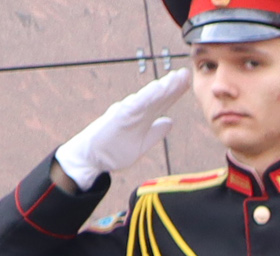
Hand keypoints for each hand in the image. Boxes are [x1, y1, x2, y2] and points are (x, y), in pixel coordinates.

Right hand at [55, 68, 190, 191]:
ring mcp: (127, 113)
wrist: (91, 158)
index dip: (175, 92)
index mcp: (142, 118)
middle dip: (172, 85)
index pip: (162, 103)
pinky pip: (135, 106)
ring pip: (148, 98)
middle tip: (185, 72)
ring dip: (162, 87)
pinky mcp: (118, 117)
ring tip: (175, 77)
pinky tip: (157, 88)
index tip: (187, 81)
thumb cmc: (114, 150)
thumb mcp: (142, 143)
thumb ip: (156, 132)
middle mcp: (135, 112)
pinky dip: (146, 97)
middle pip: (157, 97)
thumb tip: (170, 121)